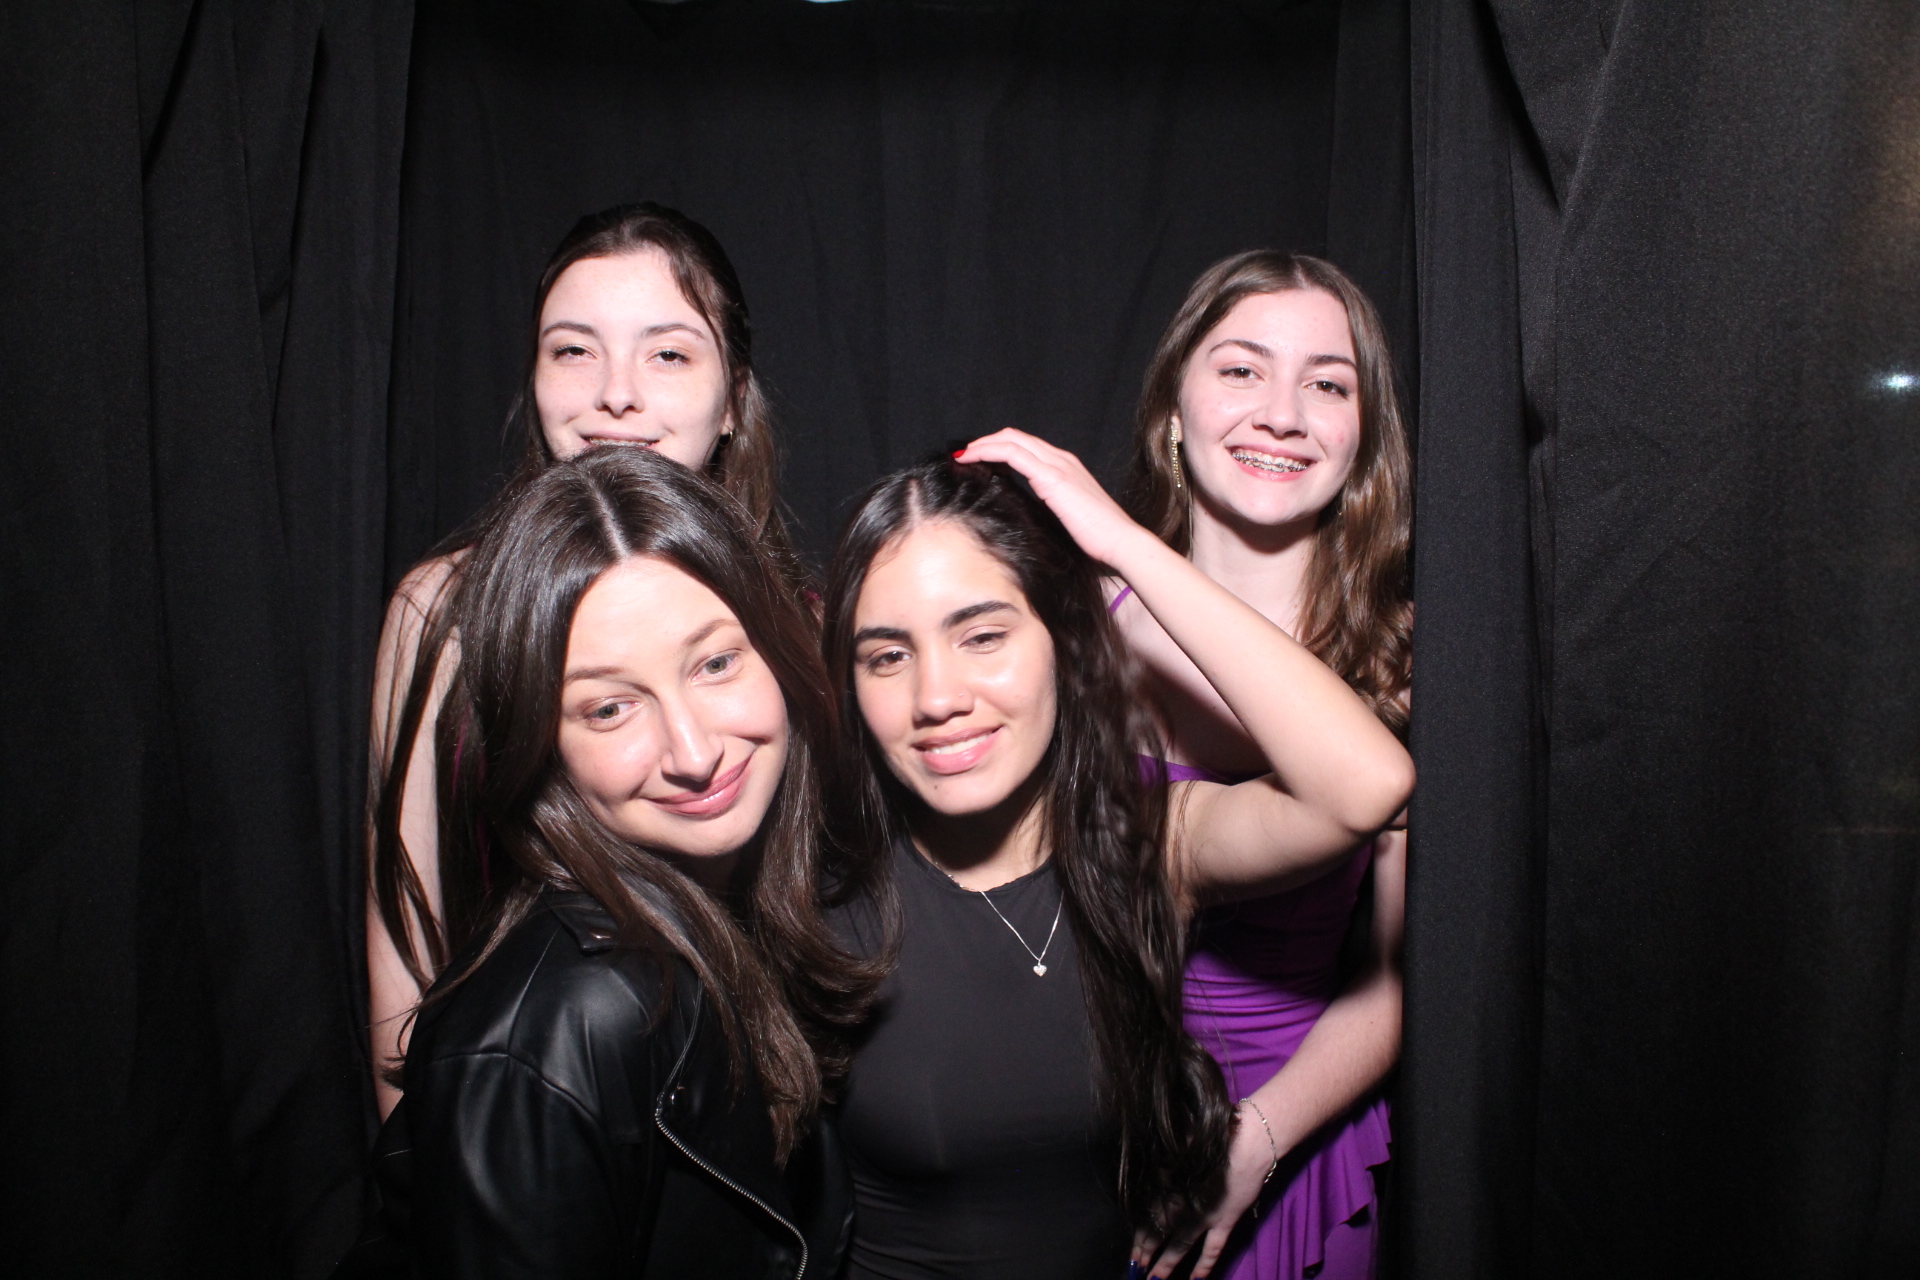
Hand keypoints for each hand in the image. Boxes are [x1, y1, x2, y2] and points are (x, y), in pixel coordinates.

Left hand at [954, 428, 1147, 568]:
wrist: (1120, 541)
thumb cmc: (1099, 538)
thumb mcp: (1068, 518)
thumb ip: (1050, 509)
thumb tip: (1027, 515)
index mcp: (1066, 468)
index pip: (1027, 447)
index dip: (999, 449)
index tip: (978, 461)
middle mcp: (1062, 459)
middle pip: (1015, 437)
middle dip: (986, 442)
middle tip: (964, 455)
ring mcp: (1057, 465)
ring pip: (1011, 440)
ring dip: (982, 445)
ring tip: (963, 456)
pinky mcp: (1052, 477)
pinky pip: (1013, 454)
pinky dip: (988, 451)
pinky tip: (972, 460)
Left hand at [1130, 1105, 1279, 1277]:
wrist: (1247, 1142)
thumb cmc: (1212, 1137)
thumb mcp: (1179, 1145)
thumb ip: (1162, 1163)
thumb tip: (1148, 1172)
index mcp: (1169, 1185)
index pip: (1148, 1215)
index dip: (1139, 1234)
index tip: (1131, 1249)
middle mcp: (1183, 1204)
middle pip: (1160, 1233)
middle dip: (1146, 1251)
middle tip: (1135, 1268)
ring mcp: (1205, 1216)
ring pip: (1181, 1245)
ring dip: (1167, 1263)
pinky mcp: (1225, 1221)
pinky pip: (1213, 1249)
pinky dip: (1205, 1265)